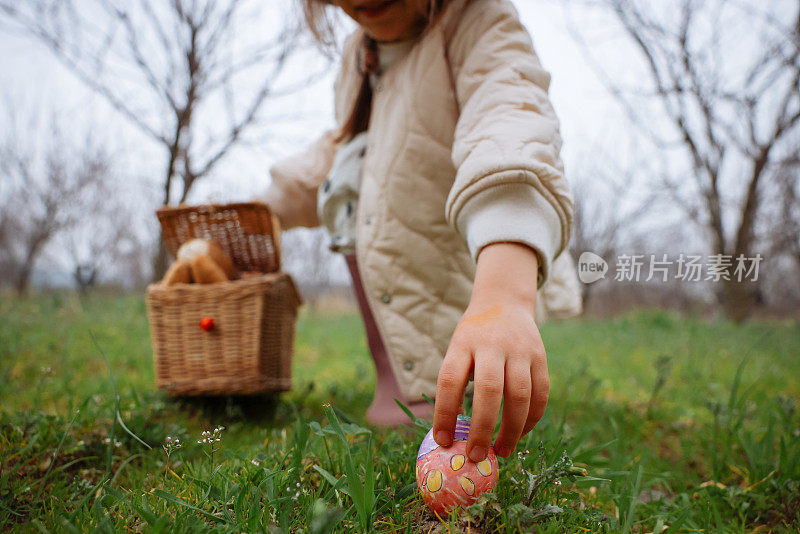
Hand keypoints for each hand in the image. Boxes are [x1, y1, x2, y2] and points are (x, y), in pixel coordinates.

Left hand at [432, 243, 548, 459]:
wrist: (504, 301)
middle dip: (483, 427)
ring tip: (502, 451)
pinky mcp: (540, 357)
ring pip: (520, 395)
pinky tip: (520, 433)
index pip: (450, 380)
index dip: (444, 413)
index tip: (443, 441)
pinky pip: (540, 394)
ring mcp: (520, 349)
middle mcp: (492, 344)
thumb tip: (449, 434)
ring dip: (512, 429)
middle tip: (476, 455)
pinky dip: (532, 419)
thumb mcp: (456, 348)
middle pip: (489, 390)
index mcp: (463, 343)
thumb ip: (453, 383)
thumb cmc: (473, 337)